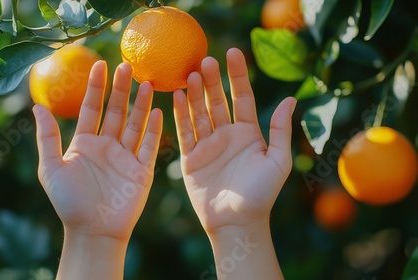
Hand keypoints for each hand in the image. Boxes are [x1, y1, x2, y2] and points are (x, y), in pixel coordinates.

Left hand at [33, 60, 161, 278]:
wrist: (93, 231)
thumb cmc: (69, 202)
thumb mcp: (51, 168)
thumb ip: (47, 137)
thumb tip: (36, 106)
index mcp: (84, 143)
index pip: (92, 108)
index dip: (96, 88)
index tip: (99, 65)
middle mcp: (106, 146)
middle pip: (116, 111)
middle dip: (121, 89)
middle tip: (127, 66)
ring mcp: (125, 156)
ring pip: (135, 124)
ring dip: (141, 104)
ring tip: (147, 82)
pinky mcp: (142, 169)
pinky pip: (149, 145)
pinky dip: (155, 129)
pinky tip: (158, 112)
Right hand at [173, 48, 295, 233]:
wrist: (237, 222)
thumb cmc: (261, 194)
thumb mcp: (278, 161)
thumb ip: (280, 130)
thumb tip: (290, 98)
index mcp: (248, 133)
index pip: (241, 97)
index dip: (237, 76)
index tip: (233, 53)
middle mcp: (226, 135)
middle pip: (217, 101)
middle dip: (211, 81)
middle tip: (205, 60)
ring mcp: (207, 145)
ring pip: (199, 113)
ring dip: (194, 94)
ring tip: (189, 74)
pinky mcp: (190, 158)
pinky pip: (185, 132)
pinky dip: (181, 114)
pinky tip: (177, 96)